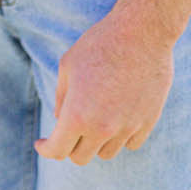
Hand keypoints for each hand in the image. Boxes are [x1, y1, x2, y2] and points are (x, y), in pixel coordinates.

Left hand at [34, 7, 174, 165]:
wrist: (142, 33)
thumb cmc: (99, 44)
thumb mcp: (68, 66)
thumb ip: (61, 98)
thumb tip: (60, 120)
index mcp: (77, 115)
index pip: (57, 150)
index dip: (46, 149)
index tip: (42, 143)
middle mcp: (102, 128)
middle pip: (81, 157)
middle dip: (70, 145)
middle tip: (68, 128)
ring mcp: (127, 128)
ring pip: (106, 153)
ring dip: (96, 142)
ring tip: (94, 118)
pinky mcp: (148, 122)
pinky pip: (130, 143)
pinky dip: (120, 137)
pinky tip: (116, 117)